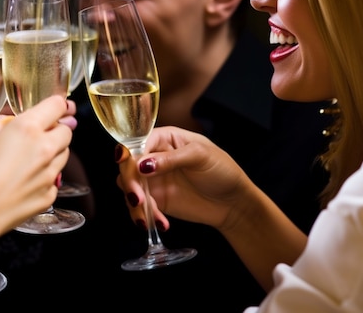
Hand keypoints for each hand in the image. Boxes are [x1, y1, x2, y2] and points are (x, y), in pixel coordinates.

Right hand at [0, 95, 74, 238]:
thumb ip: (2, 124)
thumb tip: (11, 124)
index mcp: (27, 128)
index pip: (57, 106)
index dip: (57, 104)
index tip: (54, 107)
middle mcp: (44, 149)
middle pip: (66, 131)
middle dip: (55, 129)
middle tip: (39, 135)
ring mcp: (50, 174)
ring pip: (64, 155)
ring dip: (52, 152)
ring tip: (29, 158)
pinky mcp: (49, 194)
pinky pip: (55, 179)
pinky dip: (45, 176)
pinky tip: (25, 180)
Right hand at [116, 126, 253, 231]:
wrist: (234, 203)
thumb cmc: (222, 171)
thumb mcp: (200, 157)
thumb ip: (171, 159)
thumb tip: (143, 165)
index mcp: (164, 138)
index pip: (137, 144)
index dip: (129, 157)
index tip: (132, 172)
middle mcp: (154, 157)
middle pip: (128, 166)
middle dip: (130, 184)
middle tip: (138, 199)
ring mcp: (153, 179)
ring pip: (128, 188)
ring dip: (134, 204)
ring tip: (147, 219)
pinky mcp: (156, 200)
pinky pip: (140, 207)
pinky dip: (145, 217)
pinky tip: (162, 223)